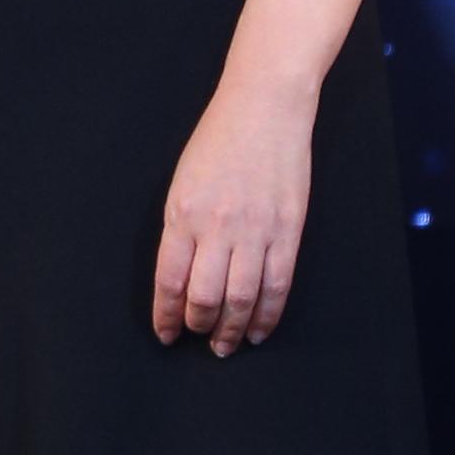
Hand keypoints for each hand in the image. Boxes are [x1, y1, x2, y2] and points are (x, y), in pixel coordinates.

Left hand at [152, 80, 311, 355]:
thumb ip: (180, 229)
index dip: (167, 316)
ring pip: (242, 299)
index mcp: (183, 214)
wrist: (264, 108)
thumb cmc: (218, 141)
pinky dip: (266, 315)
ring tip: (226, 346)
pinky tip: (257, 330)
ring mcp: (257, 230)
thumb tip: (179, 278)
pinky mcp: (288, 231)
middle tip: (198, 339)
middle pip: (205, 297)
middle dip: (198, 326)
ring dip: (232, 330)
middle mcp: (218, 227)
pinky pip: (277, 285)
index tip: (166, 334)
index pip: (170, 281)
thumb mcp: (182, 183)